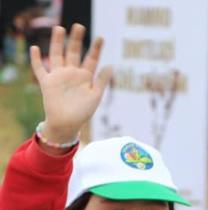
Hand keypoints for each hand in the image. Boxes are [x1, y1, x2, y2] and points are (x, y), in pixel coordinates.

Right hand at [31, 24, 110, 146]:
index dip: (96, 49)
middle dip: (76, 40)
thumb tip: (111, 65)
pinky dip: (36, 59)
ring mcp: (59, 76)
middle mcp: (71, 73)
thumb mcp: (96, 96)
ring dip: (58, 43)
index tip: (101, 37)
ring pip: (57, 55)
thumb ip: (102, 80)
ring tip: (59, 28)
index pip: (91, 59)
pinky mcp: (47, 82)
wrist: (67, 124)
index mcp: (85, 76)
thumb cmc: (83, 112)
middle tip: (79, 26)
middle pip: (73, 52)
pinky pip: (39, 69)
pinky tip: (35, 48)